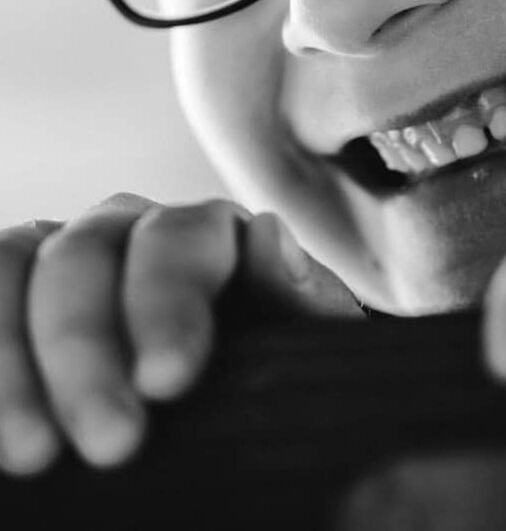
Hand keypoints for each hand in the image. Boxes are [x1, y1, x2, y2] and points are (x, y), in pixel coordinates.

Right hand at [0, 193, 360, 475]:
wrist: (230, 424)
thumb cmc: (266, 388)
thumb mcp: (296, 354)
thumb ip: (294, 301)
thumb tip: (269, 234)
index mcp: (203, 233)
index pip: (178, 239)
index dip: (167, 302)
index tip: (167, 381)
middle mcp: (121, 229)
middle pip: (86, 254)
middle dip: (86, 348)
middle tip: (108, 445)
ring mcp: (53, 258)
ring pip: (14, 265)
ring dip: (12, 358)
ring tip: (32, 456)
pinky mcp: (6, 297)